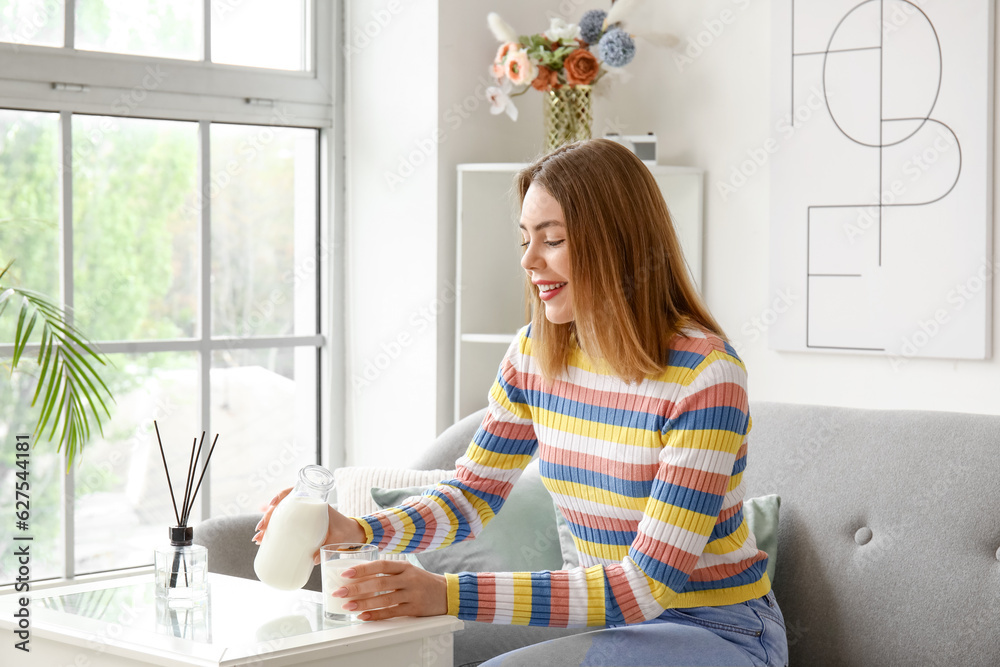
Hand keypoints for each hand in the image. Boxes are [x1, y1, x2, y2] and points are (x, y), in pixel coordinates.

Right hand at [253, 488, 366, 563]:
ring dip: (267, 526)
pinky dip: (274, 532)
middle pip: (282, 507)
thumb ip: (327, 547)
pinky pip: (284, 526)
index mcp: (315, 503)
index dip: (280, 495)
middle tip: (260, 530)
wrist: (351, 534)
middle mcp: (306, 507)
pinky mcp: (300, 527)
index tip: (272, 504)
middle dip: (268, 517)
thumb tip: (313, 560)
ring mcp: (302, 517)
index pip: (293, 492)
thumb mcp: (337, 539)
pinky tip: (264, 541)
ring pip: (280, 517)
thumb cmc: (345, 532)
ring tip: (258, 538)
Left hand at [331, 559, 447, 621]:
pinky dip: (376, 615)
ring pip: (384, 599)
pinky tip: (364, 616)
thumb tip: (361, 576)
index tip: (346, 573)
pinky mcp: (414, 609)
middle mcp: (408, 579)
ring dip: (363, 603)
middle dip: (357, 588)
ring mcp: (412, 594)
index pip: (381, 565)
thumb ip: (389, 572)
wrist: (447, 593)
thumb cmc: (423, 581)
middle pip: (379, 583)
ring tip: (348, 606)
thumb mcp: (409, 571)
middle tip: (340, 592)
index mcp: (405, 566)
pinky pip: (392, 612)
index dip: (363, 569)